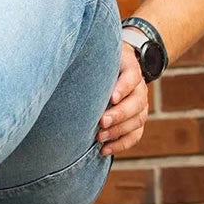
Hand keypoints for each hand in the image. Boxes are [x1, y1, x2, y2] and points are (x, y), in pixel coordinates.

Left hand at [97, 41, 148, 155]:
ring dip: (118, 131)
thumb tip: (63, 61)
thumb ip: (88, 57)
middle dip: (119, 114)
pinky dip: (121, 144)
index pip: (132, 75)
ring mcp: (140, 104)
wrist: (114, 66)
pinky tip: (105, 149)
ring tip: (99, 136)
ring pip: (137, 120)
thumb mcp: (98, 54)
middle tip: (102, 121)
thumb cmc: (100, 61)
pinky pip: (135, 135)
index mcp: (130, 67)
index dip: (123, 87)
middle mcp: (139, 87)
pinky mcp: (136, 119)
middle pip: (137, 102)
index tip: (111, 98)